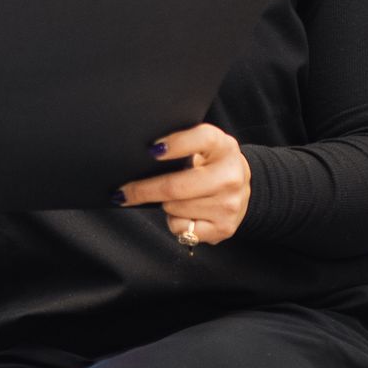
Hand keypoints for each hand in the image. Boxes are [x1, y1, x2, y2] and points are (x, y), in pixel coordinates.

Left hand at [115, 123, 250, 245]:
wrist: (243, 191)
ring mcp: (229, 204)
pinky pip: (182, 228)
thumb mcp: (204, 147)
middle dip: (143, 190)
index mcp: (224, 147)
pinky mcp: (223, 227)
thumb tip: (142, 156)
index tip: (152, 150)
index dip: (177, 143)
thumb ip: (181, 146)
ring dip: (164, 205)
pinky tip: (186, 213)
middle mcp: (230, 175)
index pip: (202, 139)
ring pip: (174, 208)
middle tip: (123, 191)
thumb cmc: (211, 166)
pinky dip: (176, 222)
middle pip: (176, 186)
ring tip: (176, 198)